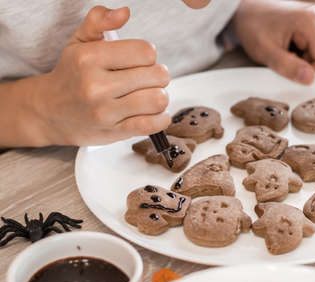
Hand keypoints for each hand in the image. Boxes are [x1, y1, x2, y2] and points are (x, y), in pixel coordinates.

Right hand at [33, 6, 170, 145]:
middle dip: (157, 76)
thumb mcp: (79, 43)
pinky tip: (153, 113)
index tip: (139, 61)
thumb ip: (99, 21)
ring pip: (158, 99)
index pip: (145, 51)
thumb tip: (124, 12)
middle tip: (146, 79)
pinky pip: (152, 124)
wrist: (48, 112)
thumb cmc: (71, 75)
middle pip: (157, 75)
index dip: (148, 55)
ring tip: (148, 96)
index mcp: (89, 58)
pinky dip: (161, 118)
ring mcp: (105, 111)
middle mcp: (96, 86)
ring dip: (160, 97)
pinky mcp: (113, 132)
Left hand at [232, 0, 314, 83]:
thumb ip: (287, 66)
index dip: (312, 72)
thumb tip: (309, 79)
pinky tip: (292, 42)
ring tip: (286, 46)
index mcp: (312, 21)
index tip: (291, 68)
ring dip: (305, 57)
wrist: (249, 10)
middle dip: (306, 64)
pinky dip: (306, 50)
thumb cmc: (253, 27)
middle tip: (285, 55)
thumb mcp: (265, 51)